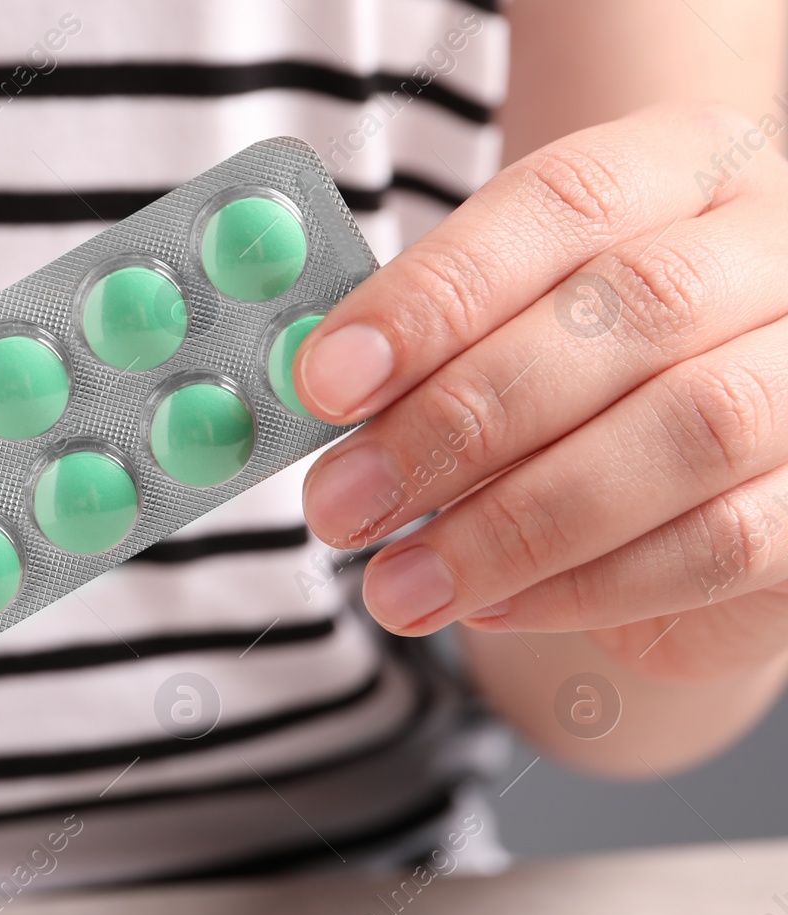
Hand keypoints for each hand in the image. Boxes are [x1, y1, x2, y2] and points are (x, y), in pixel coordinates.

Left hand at [296, 103, 787, 682]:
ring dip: (512, 525)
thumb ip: (426, 343)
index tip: (325, 381)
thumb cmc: (577, 374)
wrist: (705, 472)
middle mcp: (778, 249)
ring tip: (396, 583)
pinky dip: (585, 585)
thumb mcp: (505, 325)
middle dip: (459, 421)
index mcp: (683, 167)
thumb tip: (315, 389)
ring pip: (688, 433)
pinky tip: (488, 605)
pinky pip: (722, 544)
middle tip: (342, 504)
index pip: (563, 205)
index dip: (436, 294)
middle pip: (630, 311)